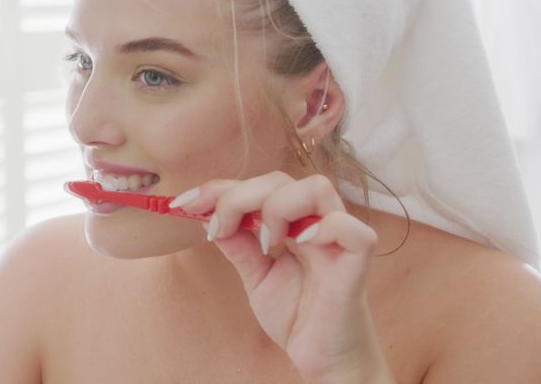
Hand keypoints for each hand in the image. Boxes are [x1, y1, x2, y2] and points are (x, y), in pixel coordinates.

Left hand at [172, 171, 394, 383]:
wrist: (323, 360)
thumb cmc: (297, 316)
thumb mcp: (256, 275)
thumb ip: (238, 244)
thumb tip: (207, 214)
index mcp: (293, 221)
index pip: (257, 185)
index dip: (218, 189)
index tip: (182, 204)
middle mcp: (317, 221)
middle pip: (279, 179)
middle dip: (236, 197)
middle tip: (216, 229)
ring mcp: (340, 238)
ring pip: (316, 188)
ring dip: (277, 207)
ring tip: (265, 243)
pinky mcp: (358, 261)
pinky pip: (350, 228)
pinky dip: (323, 229)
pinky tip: (298, 244)